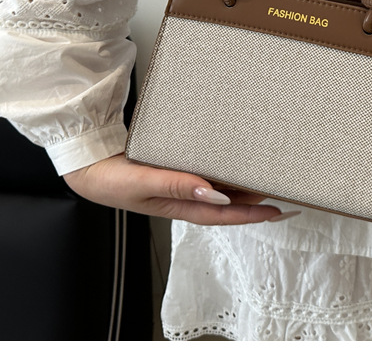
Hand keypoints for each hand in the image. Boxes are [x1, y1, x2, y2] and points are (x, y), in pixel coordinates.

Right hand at [63, 153, 297, 224]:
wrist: (87, 163)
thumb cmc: (109, 179)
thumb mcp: (141, 184)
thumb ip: (175, 187)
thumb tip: (213, 194)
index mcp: (177, 205)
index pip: (222, 213)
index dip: (251, 213)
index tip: (278, 209)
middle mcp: (183, 195)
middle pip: (226, 202)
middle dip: (254, 201)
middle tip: (283, 190)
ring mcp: (179, 181)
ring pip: (218, 186)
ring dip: (241, 184)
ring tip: (266, 174)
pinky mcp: (174, 165)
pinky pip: (205, 169)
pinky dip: (224, 167)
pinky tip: (234, 158)